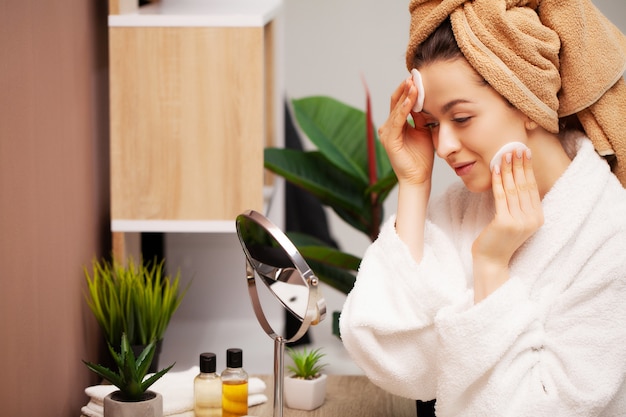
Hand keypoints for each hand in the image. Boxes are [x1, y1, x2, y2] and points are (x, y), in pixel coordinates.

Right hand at [378, 77, 433, 185]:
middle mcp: (388, 126)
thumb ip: (422, 116)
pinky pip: (397, 120)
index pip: (400, 101)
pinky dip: (404, 108)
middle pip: (395, 101)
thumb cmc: (422, 157)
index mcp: (396, 124)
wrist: (418, 178)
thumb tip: (425, 99)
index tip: (419, 76)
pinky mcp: (389, 140)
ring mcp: (387, 133)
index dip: (409, 89)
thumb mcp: (424, 130)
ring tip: (413, 82)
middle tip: (415, 74)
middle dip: (406, 87)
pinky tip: (411, 98)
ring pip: (396, 108)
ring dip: (405, 95)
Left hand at [472, 148, 543, 300]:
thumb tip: (514, 179)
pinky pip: (501, 197)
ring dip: (508, 169)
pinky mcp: (505, 223)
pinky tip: (495, 169)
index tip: (523, 152)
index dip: (527, 169)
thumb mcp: (514, 220)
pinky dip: (498, 181)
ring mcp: (520, 221)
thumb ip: (519, 204)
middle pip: (524, 185)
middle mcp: (532, 219)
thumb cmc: (499, 240)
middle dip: (519, 164)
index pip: (532, 187)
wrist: (491, 261)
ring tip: (504, 153)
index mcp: (538, 217)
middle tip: (515, 147)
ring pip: (513, 189)